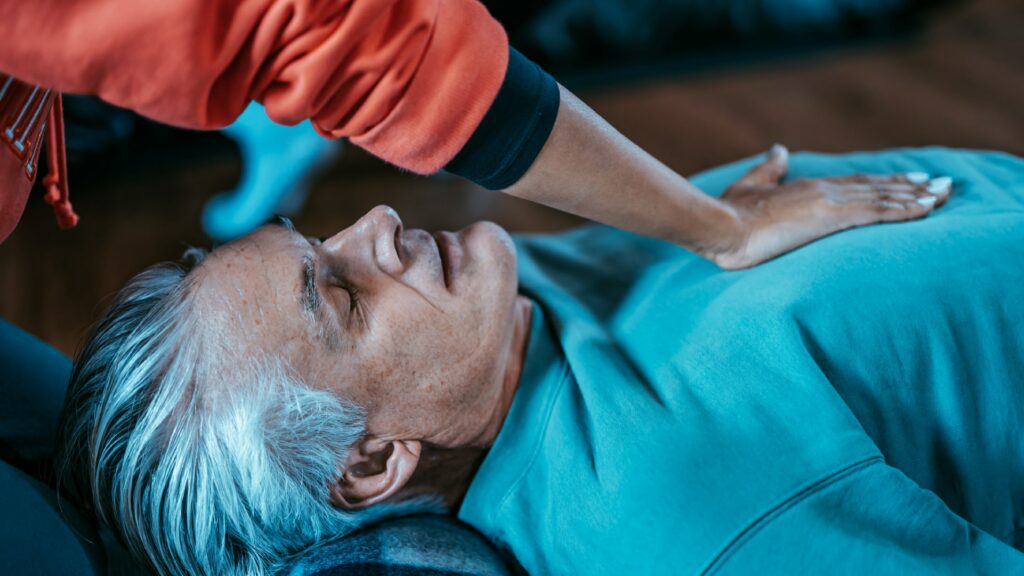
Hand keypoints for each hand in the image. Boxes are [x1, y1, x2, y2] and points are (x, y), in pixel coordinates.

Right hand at [711, 145, 951, 268]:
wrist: (723, 226)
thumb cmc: (730, 213)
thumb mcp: (750, 186)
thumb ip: (769, 169)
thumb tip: (779, 148)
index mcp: (810, 187)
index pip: (857, 183)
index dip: (885, 181)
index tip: (910, 178)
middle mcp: (827, 190)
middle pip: (878, 186)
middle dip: (911, 186)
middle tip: (941, 185)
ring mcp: (831, 202)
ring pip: (884, 197)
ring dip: (917, 196)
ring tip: (944, 194)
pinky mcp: (832, 217)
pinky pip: (878, 212)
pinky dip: (906, 209)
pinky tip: (927, 209)